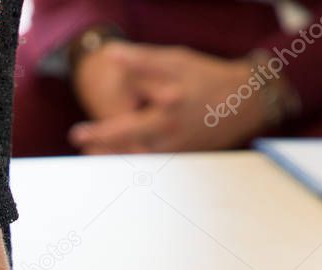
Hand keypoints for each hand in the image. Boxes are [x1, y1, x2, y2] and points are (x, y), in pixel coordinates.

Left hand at [70, 42, 269, 153]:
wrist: (244, 101)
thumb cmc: (205, 76)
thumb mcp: (175, 61)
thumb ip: (142, 61)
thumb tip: (110, 54)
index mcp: (167, 110)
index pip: (124, 127)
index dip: (98, 133)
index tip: (77, 135)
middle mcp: (172, 135)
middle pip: (128, 152)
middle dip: (102, 151)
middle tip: (82, 148)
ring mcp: (178, 149)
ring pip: (138, 161)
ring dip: (114, 158)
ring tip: (93, 153)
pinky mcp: (183, 157)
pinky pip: (153, 163)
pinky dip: (134, 160)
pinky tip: (119, 155)